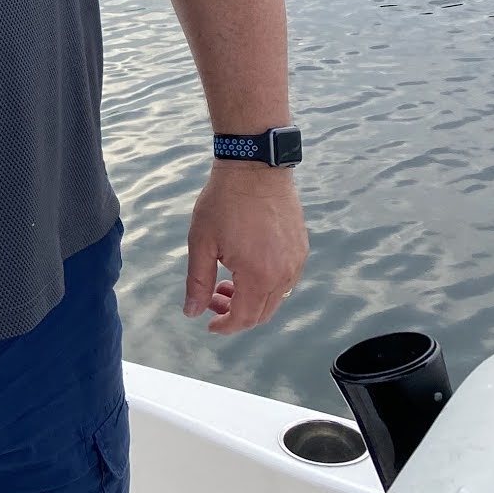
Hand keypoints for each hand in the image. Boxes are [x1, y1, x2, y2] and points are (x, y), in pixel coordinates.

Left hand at [183, 161, 307, 334]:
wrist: (254, 166)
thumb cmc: (224, 201)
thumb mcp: (202, 242)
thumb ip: (198, 282)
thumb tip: (192, 312)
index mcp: (259, 275)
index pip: (245, 318)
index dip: (225, 326)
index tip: (209, 323)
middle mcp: (284, 273)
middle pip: (263, 313)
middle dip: (236, 313)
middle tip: (212, 298)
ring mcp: (296, 260)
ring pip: (275, 298)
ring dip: (250, 298)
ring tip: (226, 281)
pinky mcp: (301, 248)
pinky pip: (286, 279)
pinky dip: (265, 284)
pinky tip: (245, 267)